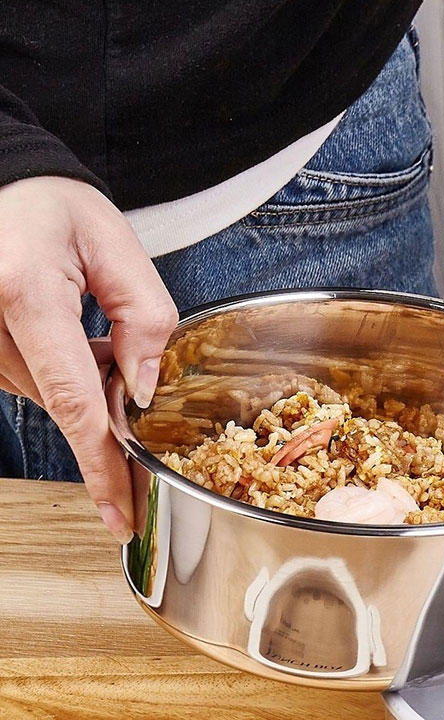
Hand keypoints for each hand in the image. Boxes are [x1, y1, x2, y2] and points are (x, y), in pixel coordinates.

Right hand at [0, 176, 176, 541]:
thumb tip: (141, 391)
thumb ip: (144, 318)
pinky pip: (31, 381)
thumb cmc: (49, 205)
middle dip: (105, 405)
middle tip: (121, 354)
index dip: (101, 466)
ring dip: (82, 381)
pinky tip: (65, 334)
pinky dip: (60, 370)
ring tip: (86, 326)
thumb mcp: (114, 245)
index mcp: (23, 293)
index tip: (121, 513)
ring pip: (48, 397)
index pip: (72, 401)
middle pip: (64, 404)